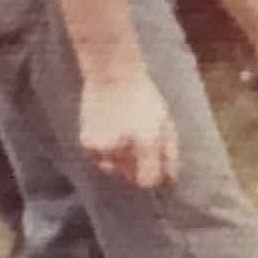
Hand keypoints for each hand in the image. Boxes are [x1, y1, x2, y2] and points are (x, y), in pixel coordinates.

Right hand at [77, 66, 177, 189]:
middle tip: (141, 146)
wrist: (112, 75)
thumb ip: (169, 155)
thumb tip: (168, 182)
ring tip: (125, 136)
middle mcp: (122, 147)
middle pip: (133, 178)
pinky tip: (111, 133)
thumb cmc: (144, 98)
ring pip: (116, 171)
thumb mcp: (165, 123)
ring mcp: (102, 147)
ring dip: (122, 162)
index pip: (149, 181)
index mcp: (147, 141)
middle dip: (140, 169)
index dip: (156, 179)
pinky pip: (101, 161)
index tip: (159, 172)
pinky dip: (106, 154)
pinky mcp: (87, 144)